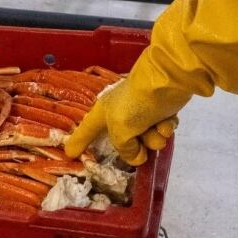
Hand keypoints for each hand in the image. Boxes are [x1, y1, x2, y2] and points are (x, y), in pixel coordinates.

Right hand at [65, 77, 179, 165]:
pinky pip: (161, 130)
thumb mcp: (120, 130)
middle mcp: (120, 113)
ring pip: (146, 140)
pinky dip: (165, 128)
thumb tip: (139, 156)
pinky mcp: (160, 111)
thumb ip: (125, 149)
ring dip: (153, 138)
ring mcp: (141, 112)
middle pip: (124, 142)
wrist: (167, 81)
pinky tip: (167, 121)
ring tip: (157, 128)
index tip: (70, 153)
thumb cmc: (136, 103)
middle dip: (136, 146)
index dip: (79, 142)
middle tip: (141, 144)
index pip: (87, 131)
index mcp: (104, 112)